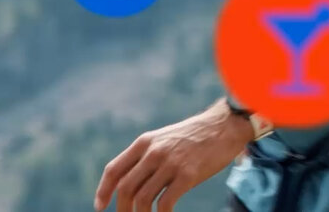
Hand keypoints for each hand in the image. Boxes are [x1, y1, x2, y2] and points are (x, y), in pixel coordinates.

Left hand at [93, 102, 250, 211]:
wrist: (227, 125)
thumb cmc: (196, 136)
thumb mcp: (166, 138)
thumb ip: (148, 155)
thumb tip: (132, 182)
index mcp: (145, 142)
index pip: (114, 170)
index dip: (103, 191)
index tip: (101, 207)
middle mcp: (154, 152)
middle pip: (125, 188)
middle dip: (122, 209)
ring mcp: (171, 163)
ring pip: (142, 198)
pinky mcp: (188, 174)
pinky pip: (166, 202)